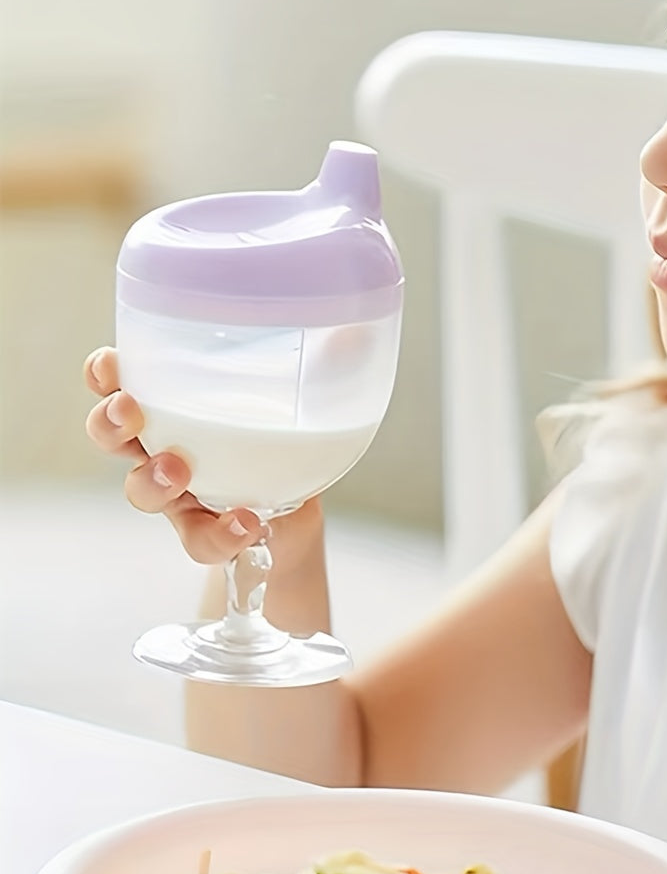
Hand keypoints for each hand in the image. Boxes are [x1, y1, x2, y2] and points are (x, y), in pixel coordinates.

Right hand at [82, 346, 321, 564]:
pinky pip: (200, 540)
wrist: (297, 515)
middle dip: (109, 421)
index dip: (107, 372)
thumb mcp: (307, 398)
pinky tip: (247, 524)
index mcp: (177, 404)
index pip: (125, 381)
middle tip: (130, 411)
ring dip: (150, 480)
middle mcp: (164, 447)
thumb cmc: (286, 441)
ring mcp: (180, 494)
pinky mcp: (207, 533)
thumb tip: (354, 333)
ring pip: (141, 491)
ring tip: (179, 471)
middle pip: (112, 434)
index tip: (113, 362)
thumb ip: (325, 366)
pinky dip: (220, 534)